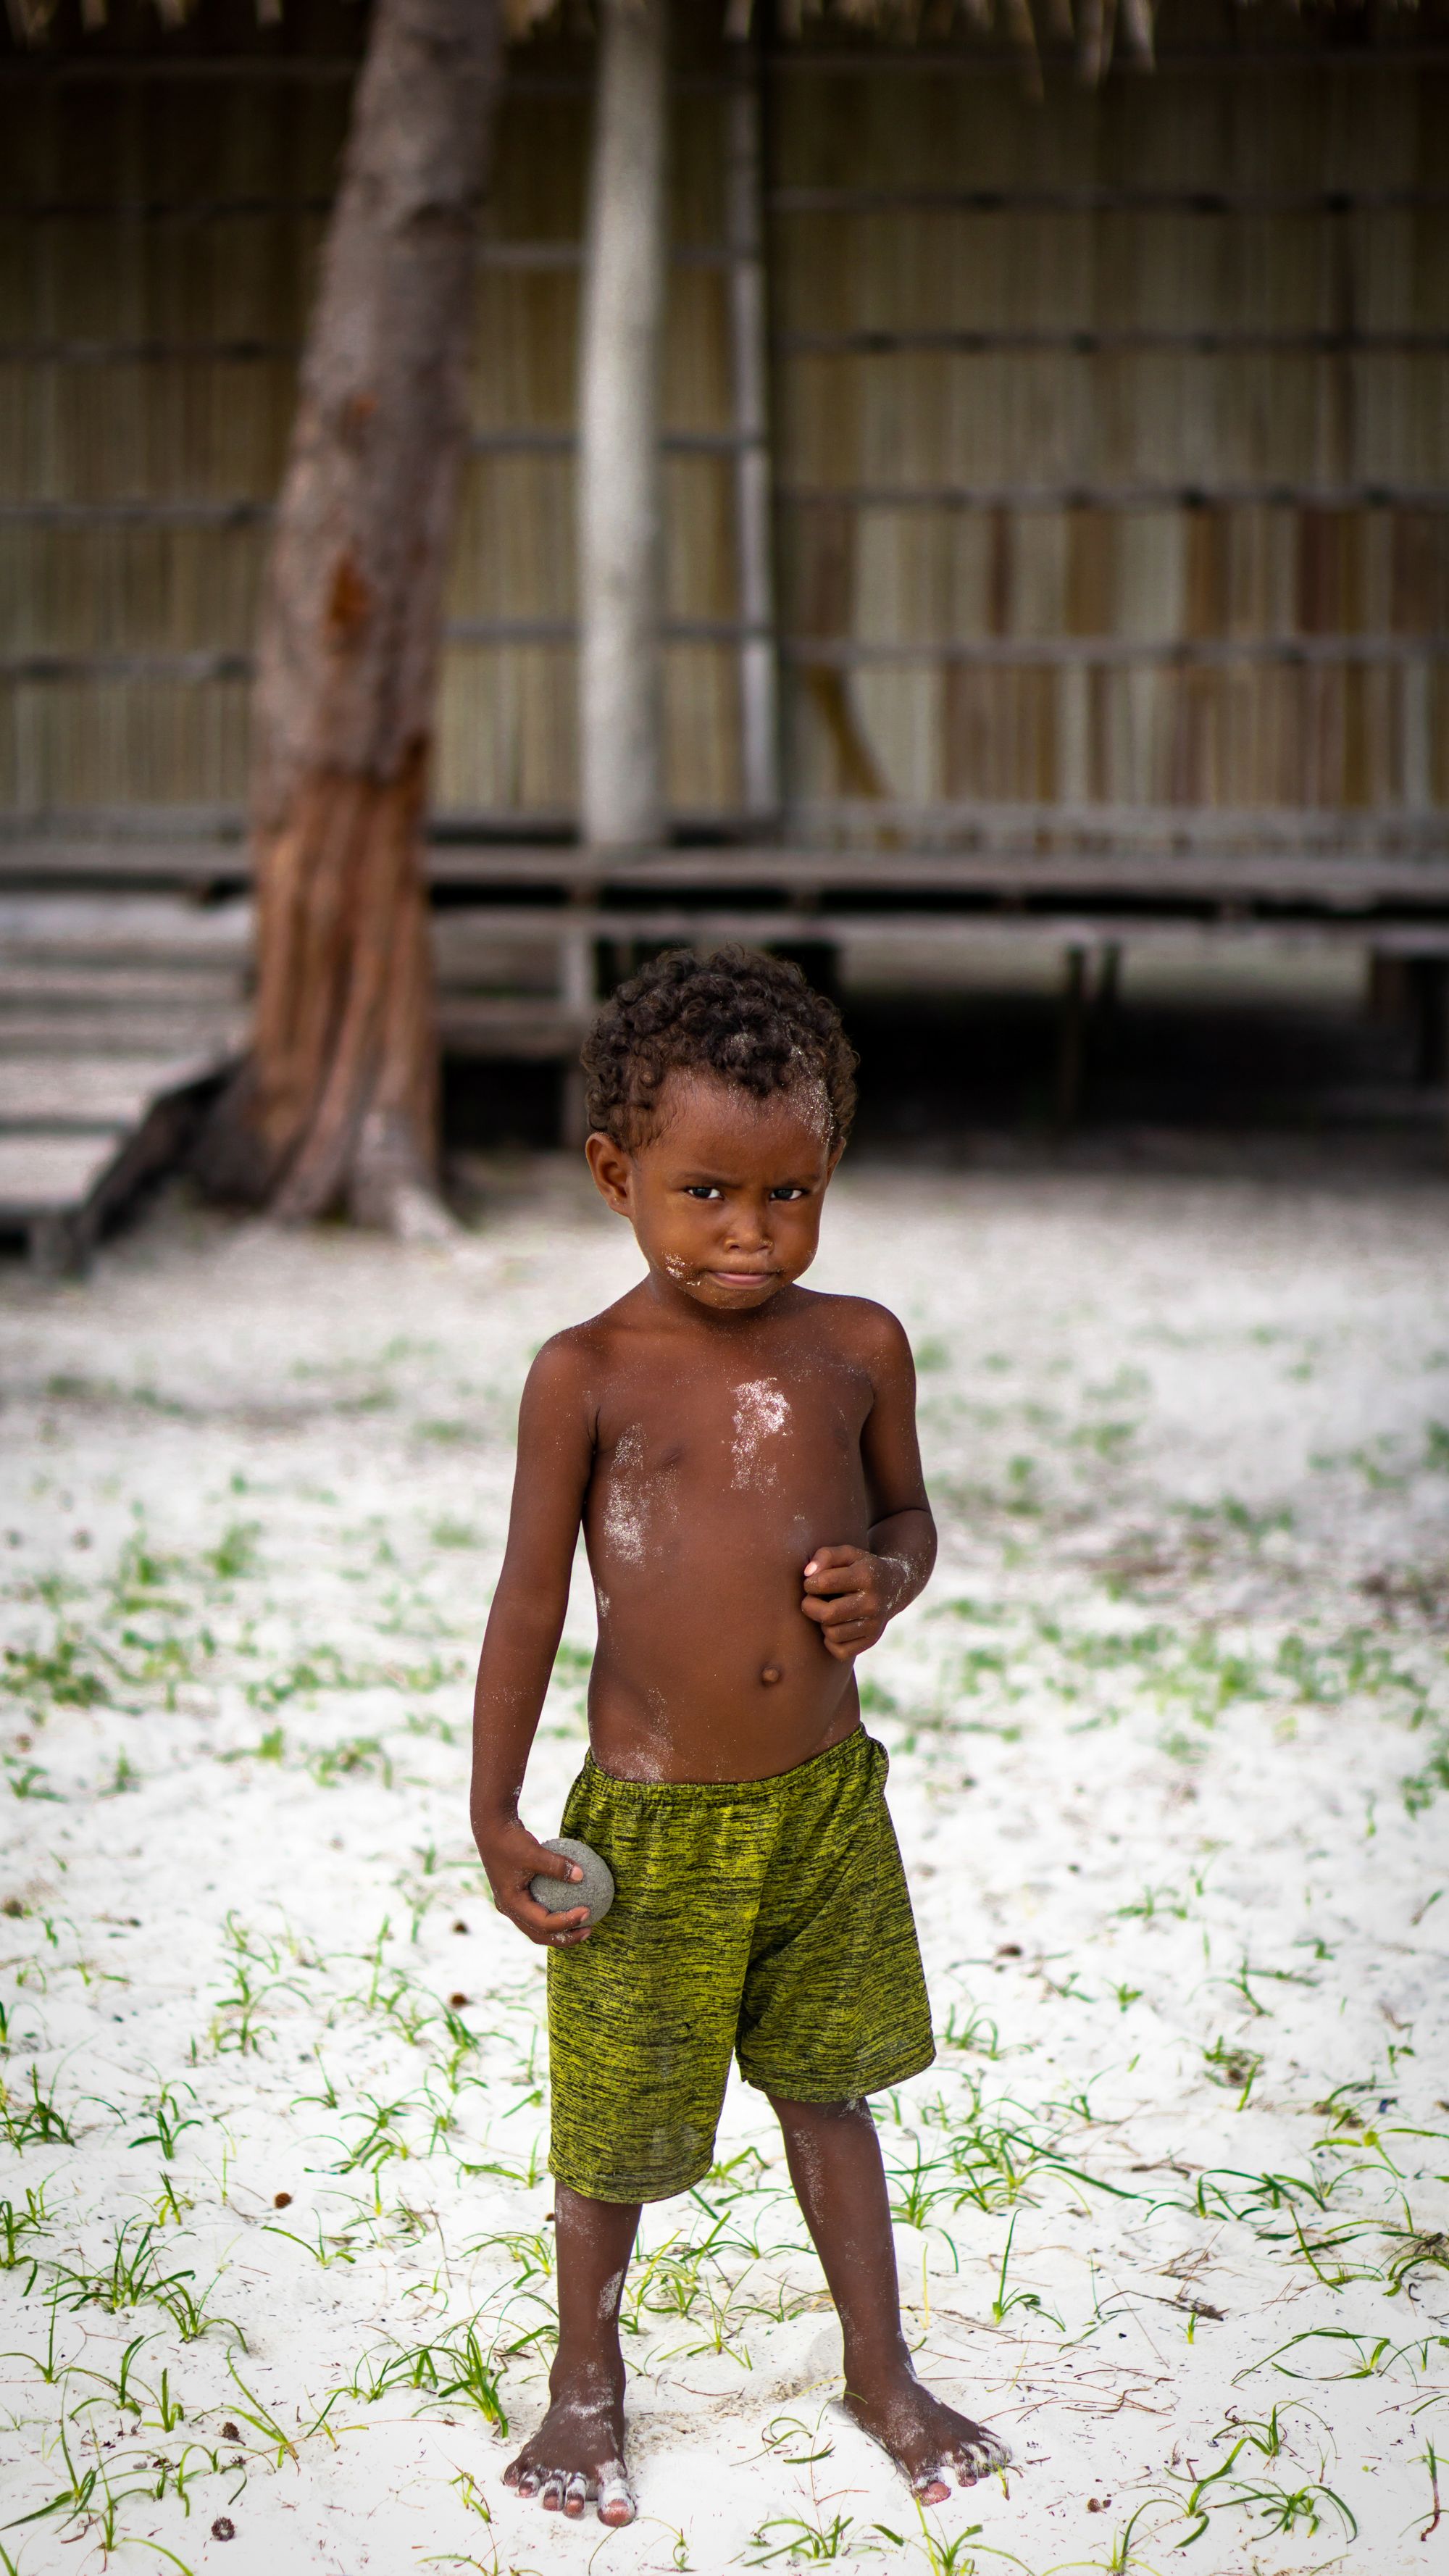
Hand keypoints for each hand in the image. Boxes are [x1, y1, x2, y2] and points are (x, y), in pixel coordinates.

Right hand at [476, 1816, 593, 1946]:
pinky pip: (538, 1911)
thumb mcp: (534, 1852)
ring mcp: (512, 1904)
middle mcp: (510, 1909)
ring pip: (537, 1927)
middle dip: (565, 1938)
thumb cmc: (511, 1840)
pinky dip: (554, 1912)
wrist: (491, 1829)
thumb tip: (582, 1876)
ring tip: (584, 1924)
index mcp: (511, 1904)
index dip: (566, 1922)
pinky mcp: (517, 1895)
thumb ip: (557, 1865)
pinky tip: (574, 1902)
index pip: (542, 1924)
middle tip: (589, 1929)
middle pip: (539, 1934)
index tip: (587, 1911)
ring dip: (560, 1929)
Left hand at [800, 1544, 901, 1662]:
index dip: (810, 1583)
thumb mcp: (847, 1553)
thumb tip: (808, 1574)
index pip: (824, 1583)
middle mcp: (873, 1602)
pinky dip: (831, 1641)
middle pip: (827, 1614)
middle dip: (810, 1607)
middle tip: (812, 1600)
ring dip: (822, 1623)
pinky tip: (836, 1626)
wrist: (894, 1587)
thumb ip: (825, 1555)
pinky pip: (839, 1651)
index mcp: (866, 1576)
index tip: (813, 1582)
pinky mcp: (872, 1640)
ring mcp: (875, 1624)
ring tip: (828, 1611)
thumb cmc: (860, 1568)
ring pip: (831, 1634)